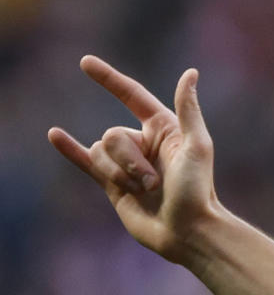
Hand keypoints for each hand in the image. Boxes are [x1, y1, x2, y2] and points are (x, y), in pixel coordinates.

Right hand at [48, 56, 219, 262]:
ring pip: (100, 152)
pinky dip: (69, 149)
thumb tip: (190, 73)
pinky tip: (54, 135)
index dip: (108, 79)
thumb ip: (188, 110)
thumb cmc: (198, 190)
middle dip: (129, 161)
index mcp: (165, 128)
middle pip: (113, 135)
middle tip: (155, 183)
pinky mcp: (114, 183)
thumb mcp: (197, 147)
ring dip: (119, 174)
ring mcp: (127, 163)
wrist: (187, 232)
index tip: (85, 62)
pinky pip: (85, 160)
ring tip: (146, 192)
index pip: (131, 95)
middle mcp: (144, 142)